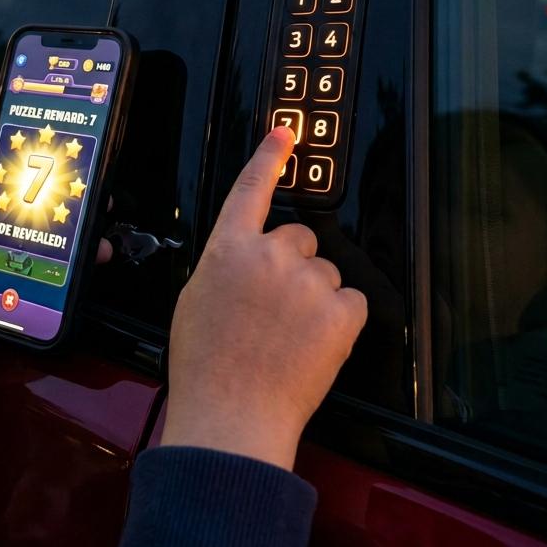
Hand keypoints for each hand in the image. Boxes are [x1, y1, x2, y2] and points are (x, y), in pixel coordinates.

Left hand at [0, 136, 113, 368]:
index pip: (13, 185)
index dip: (39, 172)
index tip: (65, 159)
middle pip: (41, 216)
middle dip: (71, 207)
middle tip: (97, 197)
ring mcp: (10, 265)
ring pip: (52, 249)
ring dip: (78, 242)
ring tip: (98, 237)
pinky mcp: (17, 293)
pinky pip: (48, 282)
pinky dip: (69, 276)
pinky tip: (86, 268)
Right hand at [161, 126, 366, 469]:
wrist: (232, 415)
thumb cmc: (207, 368)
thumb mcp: (195, 301)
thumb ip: (225, 268)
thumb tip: (245, 263)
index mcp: (227, 251)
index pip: (251, 189)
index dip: (270, 158)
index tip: (286, 131)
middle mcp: (268, 256)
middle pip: (300, 239)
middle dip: (293, 267)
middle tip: (274, 311)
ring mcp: (307, 282)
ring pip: (326, 274)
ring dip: (314, 299)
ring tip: (287, 338)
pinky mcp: (341, 310)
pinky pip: (351, 301)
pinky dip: (338, 323)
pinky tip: (311, 346)